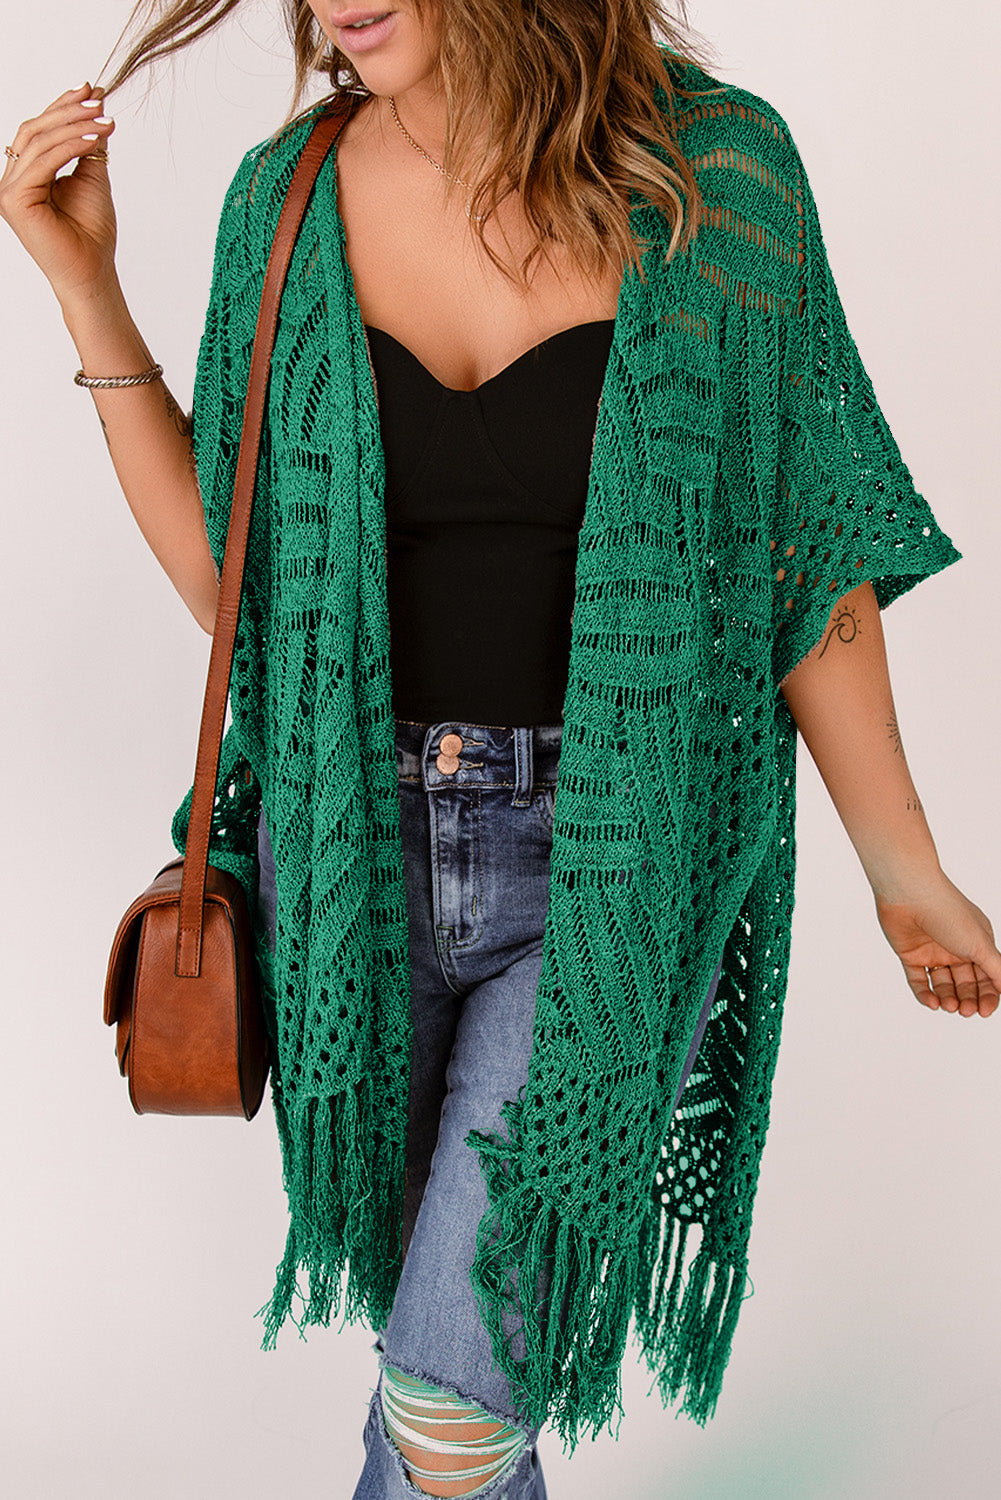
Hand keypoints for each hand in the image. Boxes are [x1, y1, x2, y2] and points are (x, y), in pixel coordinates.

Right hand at [0, 83, 117, 304]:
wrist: (93, 272)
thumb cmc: (91, 234)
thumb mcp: (92, 177)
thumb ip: (89, 145)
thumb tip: (96, 109)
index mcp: (26, 175)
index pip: (39, 132)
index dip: (62, 107)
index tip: (90, 90)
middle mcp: (11, 181)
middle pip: (34, 131)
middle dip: (68, 111)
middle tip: (98, 101)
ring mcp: (8, 191)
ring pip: (38, 142)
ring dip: (73, 125)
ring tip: (104, 119)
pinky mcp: (14, 201)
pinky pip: (43, 161)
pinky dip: (70, 146)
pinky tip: (94, 138)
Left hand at [874, 869, 1000, 1016]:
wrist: (910, 894)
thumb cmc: (949, 913)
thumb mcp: (980, 945)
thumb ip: (996, 969)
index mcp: (977, 943)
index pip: (986, 977)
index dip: (988, 996)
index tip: (985, 1012)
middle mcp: (955, 948)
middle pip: (965, 983)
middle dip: (967, 999)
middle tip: (966, 1011)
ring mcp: (932, 951)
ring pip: (942, 984)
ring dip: (948, 998)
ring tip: (949, 1006)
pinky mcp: (910, 954)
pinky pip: (918, 980)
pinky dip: (925, 994)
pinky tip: (933, 1003)